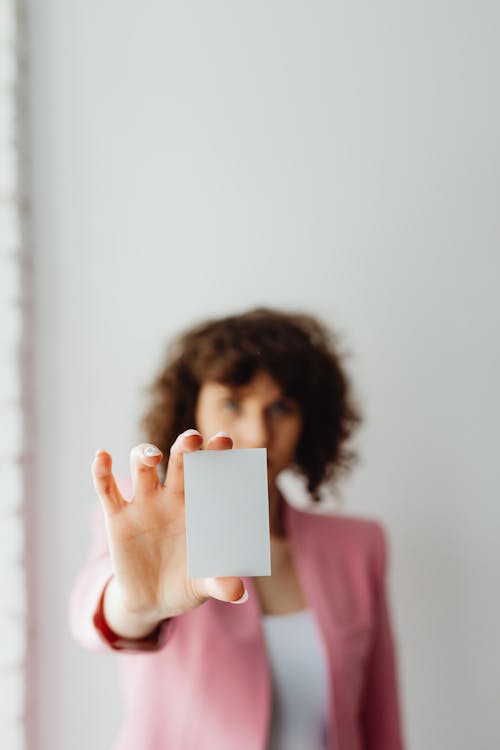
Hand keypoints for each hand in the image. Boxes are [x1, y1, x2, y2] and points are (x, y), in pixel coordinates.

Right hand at [91, 429, 247, 637]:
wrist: (153, 600)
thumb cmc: (187, 582)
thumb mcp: (204, 584)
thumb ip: (220, 583)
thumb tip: (237, 593)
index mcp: (200, 504)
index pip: (211, 472)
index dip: (217, 454)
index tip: (224, 440)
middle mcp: (173, 496)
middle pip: (180, 461)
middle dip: (185, 447)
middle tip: (192, 439)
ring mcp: (144, 504)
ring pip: (142, 467)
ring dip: (145, 454)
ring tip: (152, 458)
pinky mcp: (117, 518)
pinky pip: (107, 489)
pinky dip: (101, 471)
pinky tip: (102, 456)